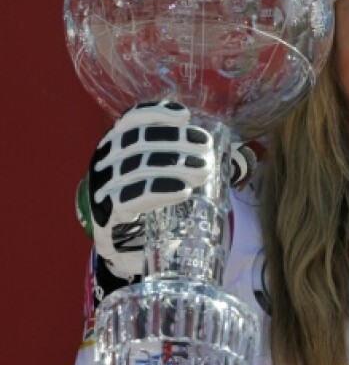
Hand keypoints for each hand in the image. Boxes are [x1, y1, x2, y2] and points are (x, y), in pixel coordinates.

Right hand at [79, 101, 214, 278]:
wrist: (125, 250)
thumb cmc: (147, 207)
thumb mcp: (160, 178)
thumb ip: (184, 162)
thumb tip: (230, 155)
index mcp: (115, 148)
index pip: (130, 122)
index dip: (156, 114)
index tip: (185, 117)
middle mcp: (104, 164)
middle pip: (137, 142)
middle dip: (175, 141)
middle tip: (206, 149)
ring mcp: (102, 189)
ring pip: (136, 168)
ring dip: (174, 166)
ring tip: (202, 170)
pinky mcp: (107, 216)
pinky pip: (131, 198)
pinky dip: (159, 191)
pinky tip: (183, 191)